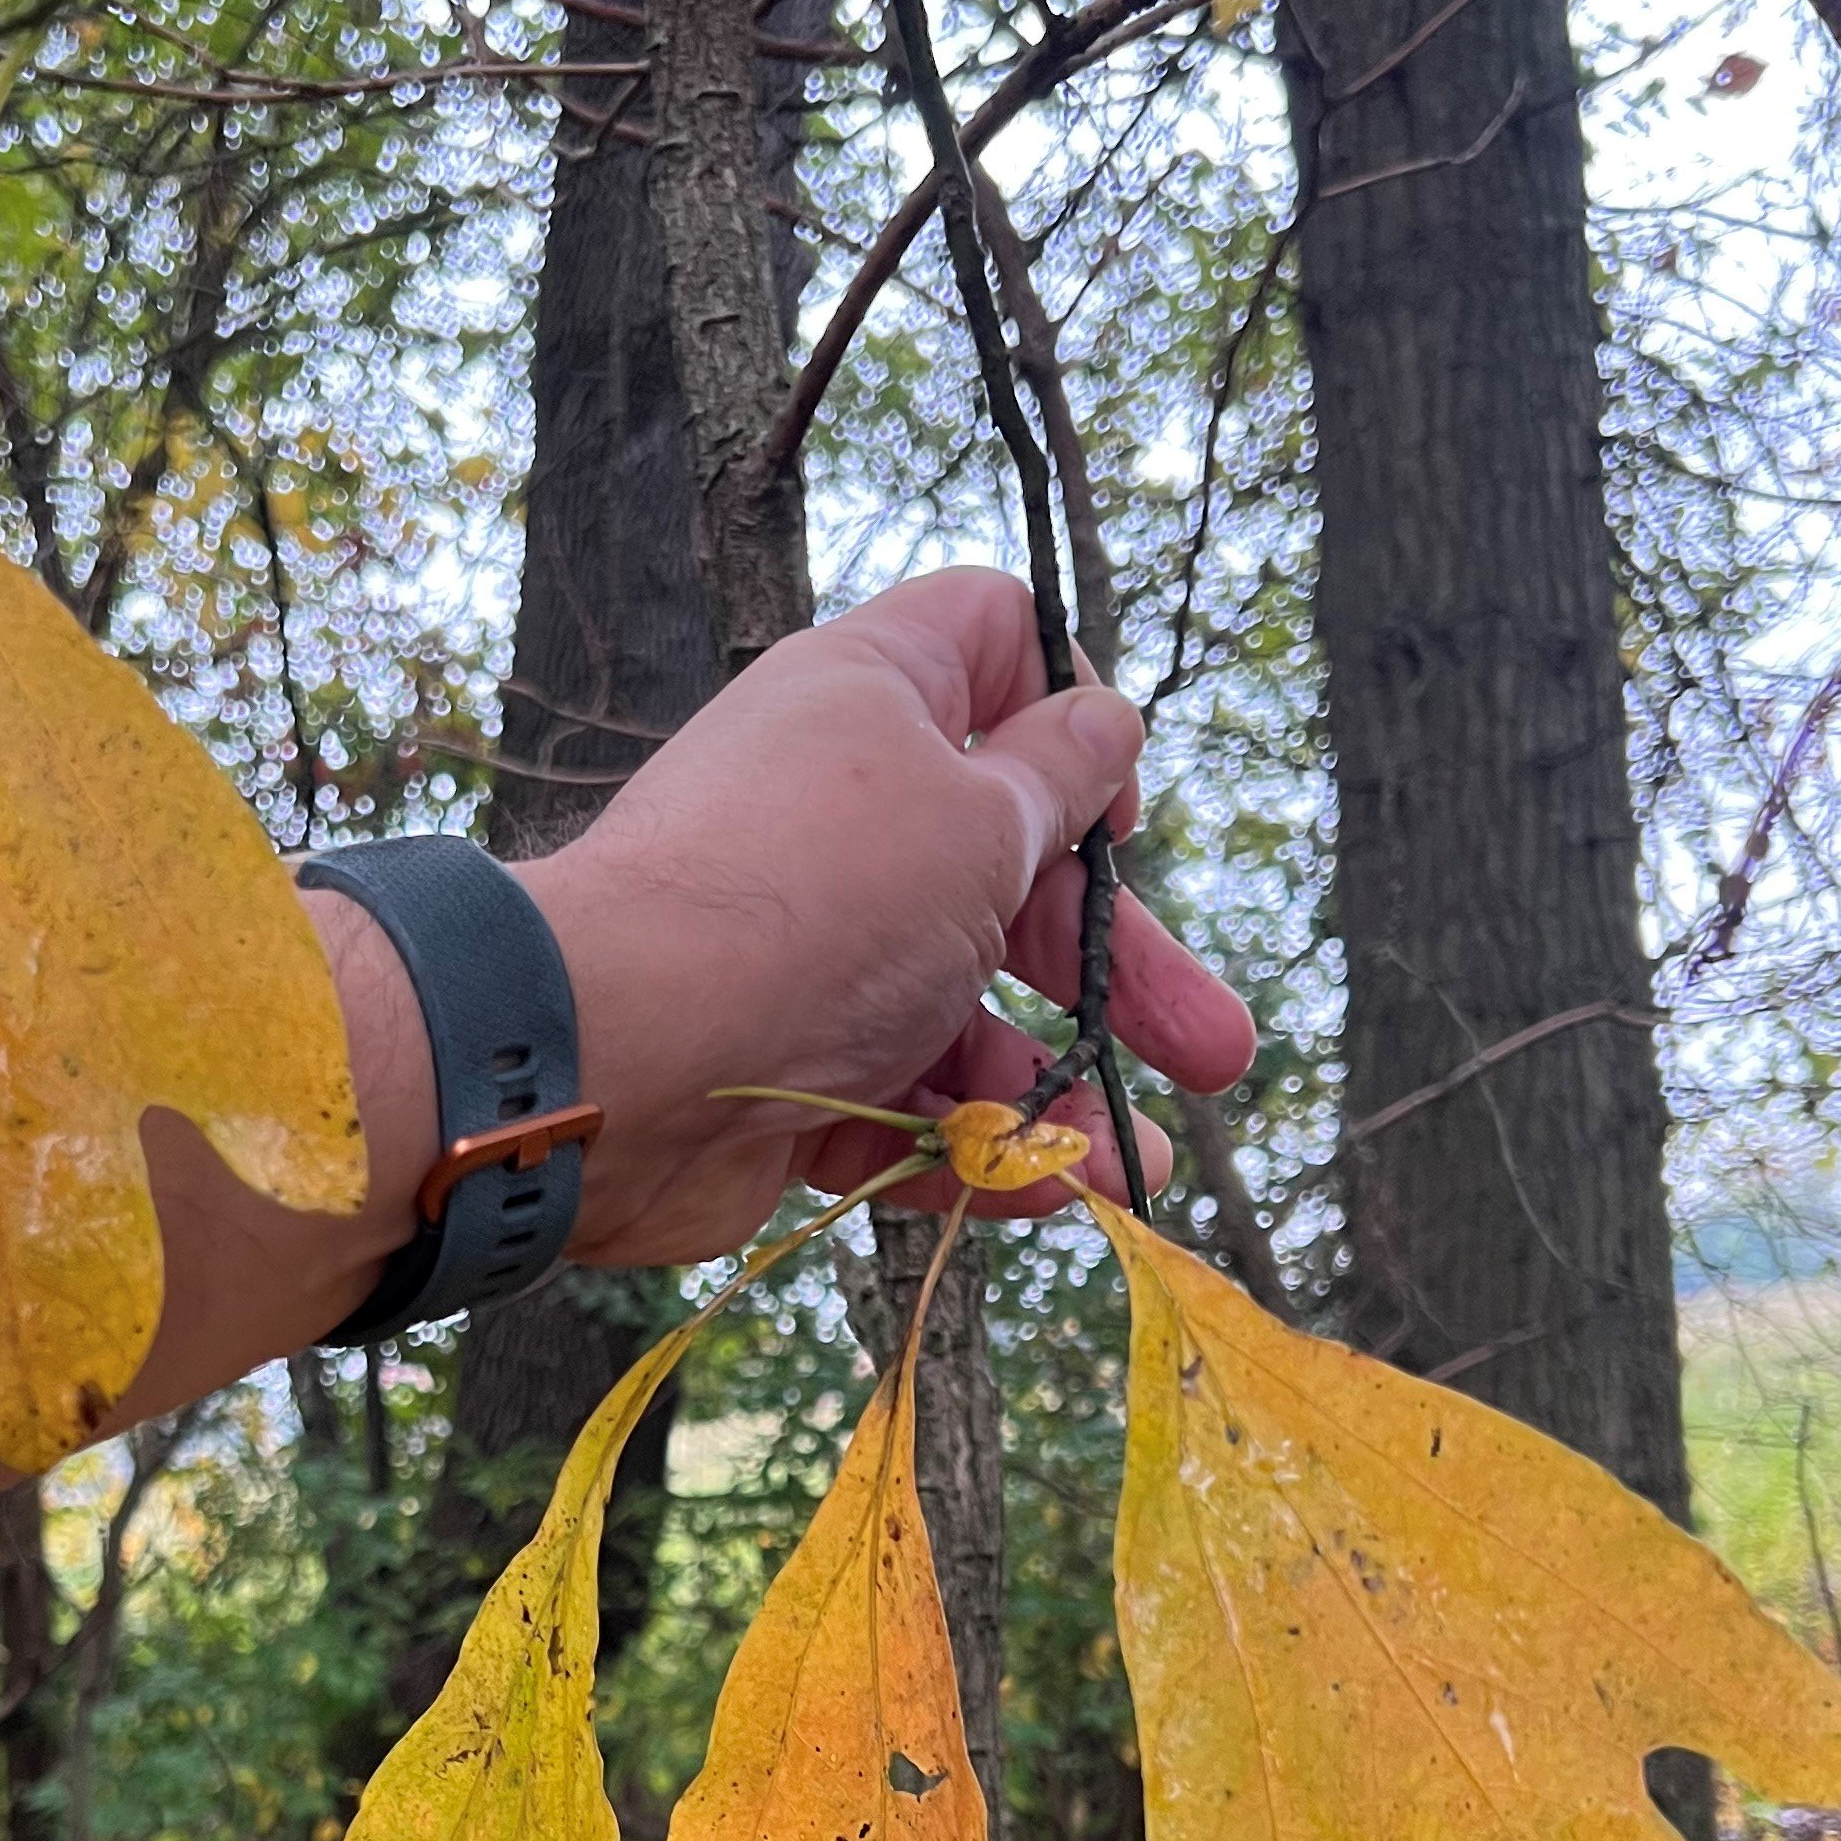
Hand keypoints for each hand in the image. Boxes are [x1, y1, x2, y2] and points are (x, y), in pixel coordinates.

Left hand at [518, 566, 1253, 1267]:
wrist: (622, 1061)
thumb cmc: (815, 902)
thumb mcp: (979, 817)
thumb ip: (1058, 778)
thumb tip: (1105, 722)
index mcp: (873, 701)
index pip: (994, 644)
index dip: (1072, 709)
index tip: (1112, 815)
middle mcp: (839, 814)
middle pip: (1014, 871)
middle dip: (1120, 966)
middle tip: (1217, 1054)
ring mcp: (809, 951)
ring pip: (962, 1013)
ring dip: (1056, 1090)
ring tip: (1133, 1169)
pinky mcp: (781, 1071)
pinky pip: (898, 1103)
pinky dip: (970, 1150)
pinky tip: (1049, 1196)